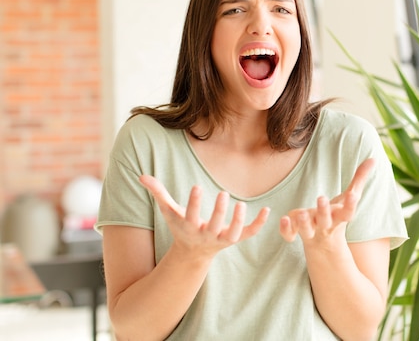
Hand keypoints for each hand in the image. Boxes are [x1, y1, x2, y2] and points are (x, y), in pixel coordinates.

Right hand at [140, 175, 269, 256]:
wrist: (192, 252)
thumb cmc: (181, 225)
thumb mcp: (168, 210)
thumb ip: (157, 193)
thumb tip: (141, 176)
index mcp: (189, 227)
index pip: (191, 216)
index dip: (194, 203)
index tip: (198, 187)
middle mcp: (205, 235)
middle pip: (213, 226)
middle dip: (219, 212)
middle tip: (224, 193)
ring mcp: (221, 239)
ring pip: (232, 234)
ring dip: (238, 221)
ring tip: (241, 204)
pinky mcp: (234, 239)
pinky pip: (249, 234)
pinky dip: (258, 224)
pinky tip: (267, 210)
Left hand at [279, 158, 374, 243]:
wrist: (323, 240)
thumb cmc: (337, 213)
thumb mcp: (349, 197)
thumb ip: (359, 179)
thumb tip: (374, 159)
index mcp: (339, 217)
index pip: (348, 212)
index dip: (351, 204)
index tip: (352, 195)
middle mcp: (326, 225)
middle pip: (325, 221)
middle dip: (324, 211)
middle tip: (321, 198)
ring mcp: (311, 231)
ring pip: (307, 230)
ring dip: (304, 223)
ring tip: (301, 213)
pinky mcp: (296, 233)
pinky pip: (290, 235)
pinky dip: (286, 230)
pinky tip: (284, 219)